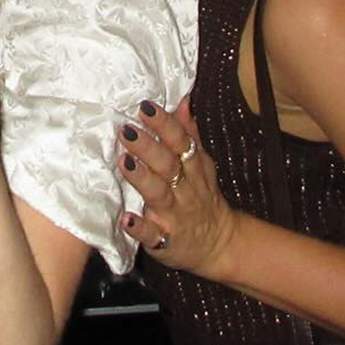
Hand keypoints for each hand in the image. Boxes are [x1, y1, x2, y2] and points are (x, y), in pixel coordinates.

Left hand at [117, 97, 236, 276]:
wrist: (220, 244)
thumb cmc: (201, 197)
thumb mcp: (201, 164)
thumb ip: (188, 133)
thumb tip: (182, 99)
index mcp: (192, 167)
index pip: (180, 141)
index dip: (164, 124)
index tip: (145, 107)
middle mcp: (184, 189)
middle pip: (168, 164)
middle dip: (148, 147)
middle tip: (126, 130)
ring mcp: (174, 215)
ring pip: (158, 195)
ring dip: (141, 178)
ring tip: (124, 163)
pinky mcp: (165, 241)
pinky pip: (152, 235)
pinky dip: (139, 228)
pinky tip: (125, 219)